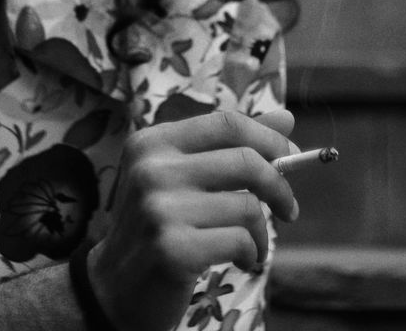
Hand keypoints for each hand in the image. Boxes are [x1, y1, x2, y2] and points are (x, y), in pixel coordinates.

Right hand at [87, 109, 298, 330]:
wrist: (114, 287)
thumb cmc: (158, 226)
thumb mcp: (184, 176)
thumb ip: (231, 146)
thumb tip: (287, 118)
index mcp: (152, 142)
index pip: (226, 123)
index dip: (269, 138)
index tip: (291, 157)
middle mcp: (151, 169)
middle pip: (245, 160)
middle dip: (279, 185)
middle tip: (288, 208)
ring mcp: (158, 209)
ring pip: (247, 206)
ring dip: (262, 231)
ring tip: (253, 244)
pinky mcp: (171, 249)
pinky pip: (240, 240)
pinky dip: (252, 253)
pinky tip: (242, 260)